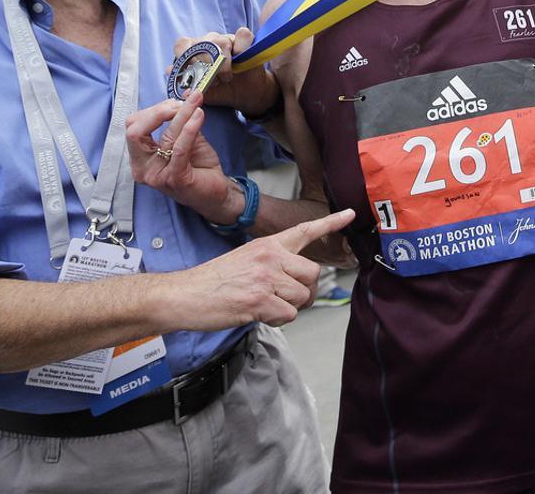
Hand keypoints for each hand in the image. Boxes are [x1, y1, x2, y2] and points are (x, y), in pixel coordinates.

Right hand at [126, 92, 238, 223]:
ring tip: (197, 102)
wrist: (216, 193)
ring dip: (182, 114)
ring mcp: (156, 175)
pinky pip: (179, 148)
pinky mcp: (174, 178)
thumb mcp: (187, 138)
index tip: (174, 103)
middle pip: (135, 130)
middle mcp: (142, 168)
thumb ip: (182, 119)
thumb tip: (186, 94)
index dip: (152, 111)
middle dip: (158, 111)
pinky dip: (189, 129)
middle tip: (180, 104)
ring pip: (164, 136)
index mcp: (140, 157)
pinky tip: (199, 116)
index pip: (133, 127)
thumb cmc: (199, 167)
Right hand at [169, 209, 356, 328]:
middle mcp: (270, 257)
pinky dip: (278, 321)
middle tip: (284, 298)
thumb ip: (273, 264)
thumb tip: (296, 281)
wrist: (185, 294)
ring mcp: (266, 278)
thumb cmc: (212, 281)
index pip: (304, 230)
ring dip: (288, 308)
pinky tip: (259, 315)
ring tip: (264, 306)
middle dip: (304, 291)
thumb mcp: (244, 258)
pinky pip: (289, 314)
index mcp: (267, 244)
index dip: (330, 222)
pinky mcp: (260, 300)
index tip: (350, 214)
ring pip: (303, 297)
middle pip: (312, 274)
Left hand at [172, 29, 277, 113]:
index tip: (188, 70)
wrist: (245, 94)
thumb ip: (187, 84)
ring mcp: (227, 39)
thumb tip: (168, 71)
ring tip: (225, 78)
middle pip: (202, 43)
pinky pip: (243, 35)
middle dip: (206, 65)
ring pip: (222, 41)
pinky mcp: (244, 41)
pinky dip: (242, 47)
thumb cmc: (221, 90)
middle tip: (211, 81)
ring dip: (224, 63)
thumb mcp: (202, 91)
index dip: (183, 54)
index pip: (182, 43)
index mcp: (194, 51)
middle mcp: (209, 42)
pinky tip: (240, 61)